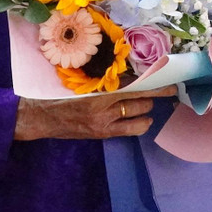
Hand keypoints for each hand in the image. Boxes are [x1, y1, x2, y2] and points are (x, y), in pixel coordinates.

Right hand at [13, 87, 175, 140]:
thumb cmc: (59, 94)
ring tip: (149, 104)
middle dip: (153, 95)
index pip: (133, 87)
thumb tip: (131, 77)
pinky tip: (144, 120)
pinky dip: (140, 124)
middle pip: (140, 101)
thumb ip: (106, 81)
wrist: (41, 116)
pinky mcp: (102, 134)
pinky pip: (130, 131)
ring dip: (147, 109)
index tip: (170, 82)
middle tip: (165, 90)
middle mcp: (103, 109)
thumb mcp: (82, 83)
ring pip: (138, 117)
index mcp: (98, 92)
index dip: (154, 85)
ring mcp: (104, 124)